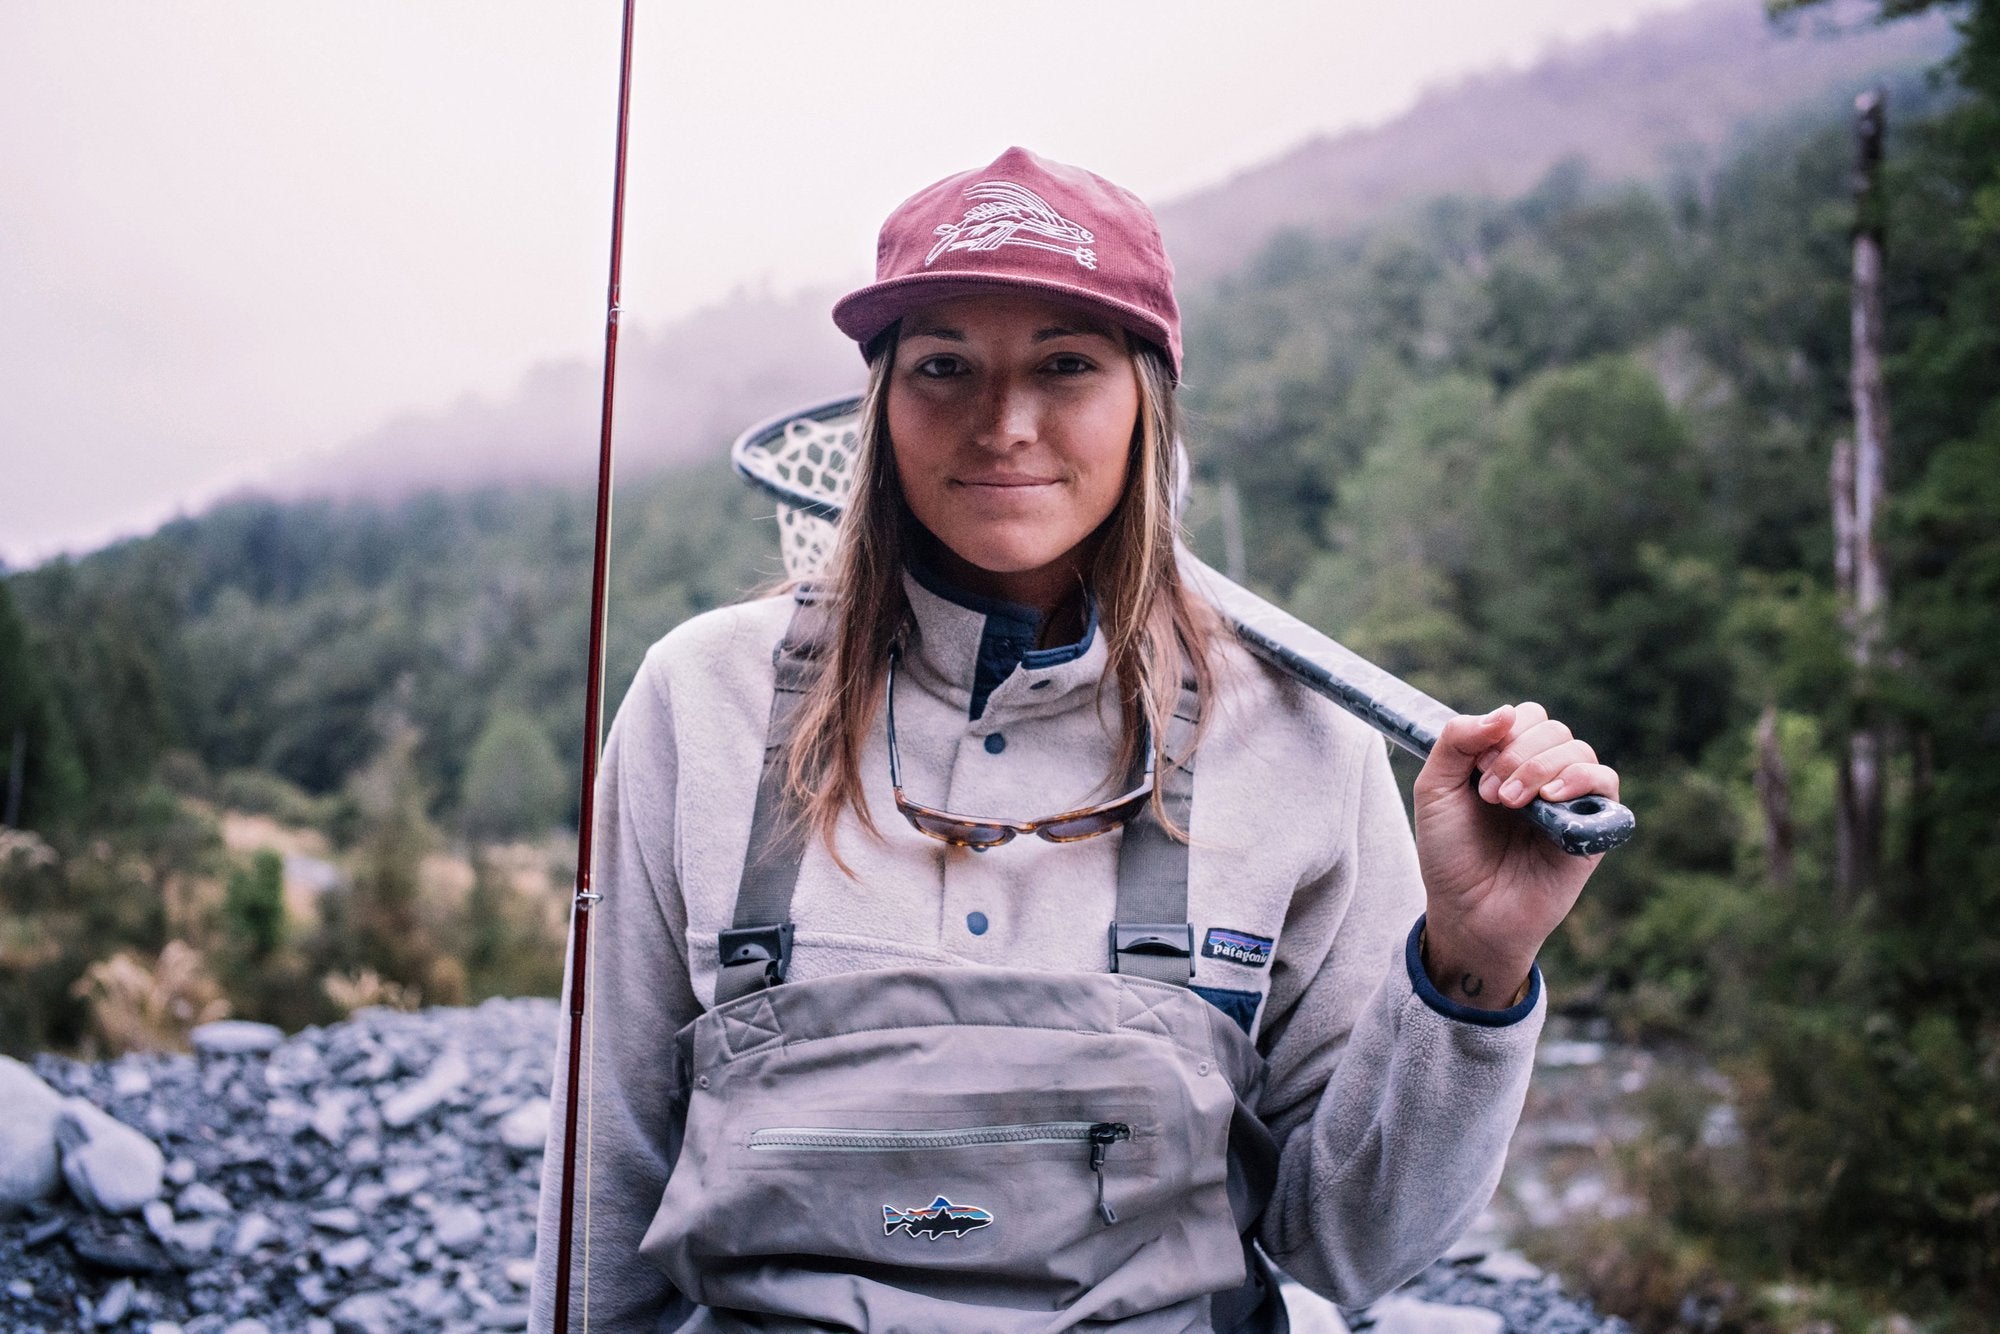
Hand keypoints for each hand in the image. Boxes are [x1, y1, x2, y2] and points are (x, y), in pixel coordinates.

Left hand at [1410, 702, 1618, 1009]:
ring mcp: (1569, 801)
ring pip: (1577, 749)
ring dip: (1539, 767)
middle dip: (1517, 754)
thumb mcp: (1434, 789)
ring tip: (1509, 804)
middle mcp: (1542, 776)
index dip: (1503, 731)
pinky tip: (1550, 798)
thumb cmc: (1450, 854)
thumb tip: (1505, 712)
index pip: (1524, 717)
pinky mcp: (1591, 828)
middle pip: (1552, 729)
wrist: (1468, 912)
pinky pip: (1606, 782)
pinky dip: (1580, 778)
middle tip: (1489, 794)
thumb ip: (1456, 741)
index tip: (1476, 769)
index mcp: (1507, 761)